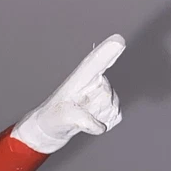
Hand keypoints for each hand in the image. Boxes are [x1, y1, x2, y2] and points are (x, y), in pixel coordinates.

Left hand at [12, 35, 124, 153]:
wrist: (53, 129)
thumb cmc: (53, 117)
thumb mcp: (60, 117)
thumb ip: (78, 118)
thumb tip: (99, 126)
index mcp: (80, 77)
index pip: (94, 62)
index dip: (106, 52)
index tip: (118, 40)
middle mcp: (95, 81)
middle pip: (105, 95)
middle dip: (92, 108)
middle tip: (74, 111)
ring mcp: (106, 93)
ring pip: (111, 107)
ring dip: (96, 117)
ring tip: (80, 115)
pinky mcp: (113, 107)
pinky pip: (115, 118)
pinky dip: (102, 125)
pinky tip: (89, 122)